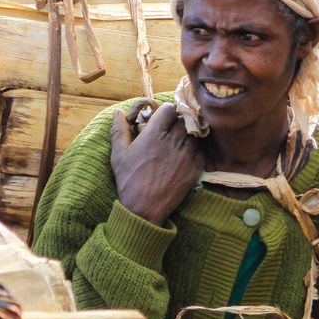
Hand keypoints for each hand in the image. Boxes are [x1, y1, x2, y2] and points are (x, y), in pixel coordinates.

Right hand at [110, 101, 203, 225]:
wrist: (144, 209)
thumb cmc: (128, 181)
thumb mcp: (118, 155)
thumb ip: (119, 130)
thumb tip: (117, 112)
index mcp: (154, 134)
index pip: (169, 109)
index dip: (166, 112)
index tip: (162, 119)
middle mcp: (173, 141)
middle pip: (183, 119)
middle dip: (177, 122)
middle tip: (171, 130)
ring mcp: (187, 154)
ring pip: (194, 133)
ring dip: (187, 135)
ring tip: (178, 143)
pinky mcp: (196, 167)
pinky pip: (200, 150)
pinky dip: (194, 150)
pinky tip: (184, 156)